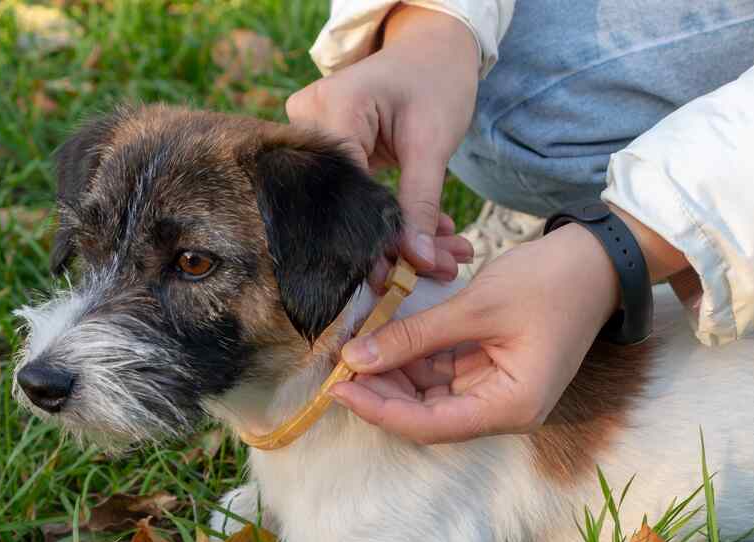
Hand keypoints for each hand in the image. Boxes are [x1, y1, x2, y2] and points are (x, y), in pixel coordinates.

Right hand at [286, 6, 478, 278]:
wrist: (432, 53)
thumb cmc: (436, 84)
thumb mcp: (434, 144)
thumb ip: (422, 204)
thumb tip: (417, 262)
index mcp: (336, 107)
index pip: (345, 189)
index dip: (372, 237)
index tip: (404, 275)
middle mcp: (310, 120)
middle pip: (342, 202)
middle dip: (391, 243)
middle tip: (436, 271)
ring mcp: (313, 134)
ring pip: (349, 205)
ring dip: (396, 236)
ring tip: (443, 259)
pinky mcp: (327, 150)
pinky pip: (353, 196)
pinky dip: (390, 218)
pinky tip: (427, 240)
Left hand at [328, 224, 620, 442]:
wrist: (598, 260)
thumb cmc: (550, 282)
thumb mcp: (476, 307)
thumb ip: (415, 336)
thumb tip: (355, 359)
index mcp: (512, 407)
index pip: (431, 425)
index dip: (380, 411)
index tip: (338, 389)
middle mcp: (505, 410)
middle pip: (428, 417)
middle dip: (382, 394)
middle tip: (339, 365)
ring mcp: (499, 392)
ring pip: (431, 397)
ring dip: (394, 377)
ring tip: (355, 351)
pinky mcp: (493, 370)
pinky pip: (443, 374)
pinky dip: (413, 360)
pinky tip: (383, 341)